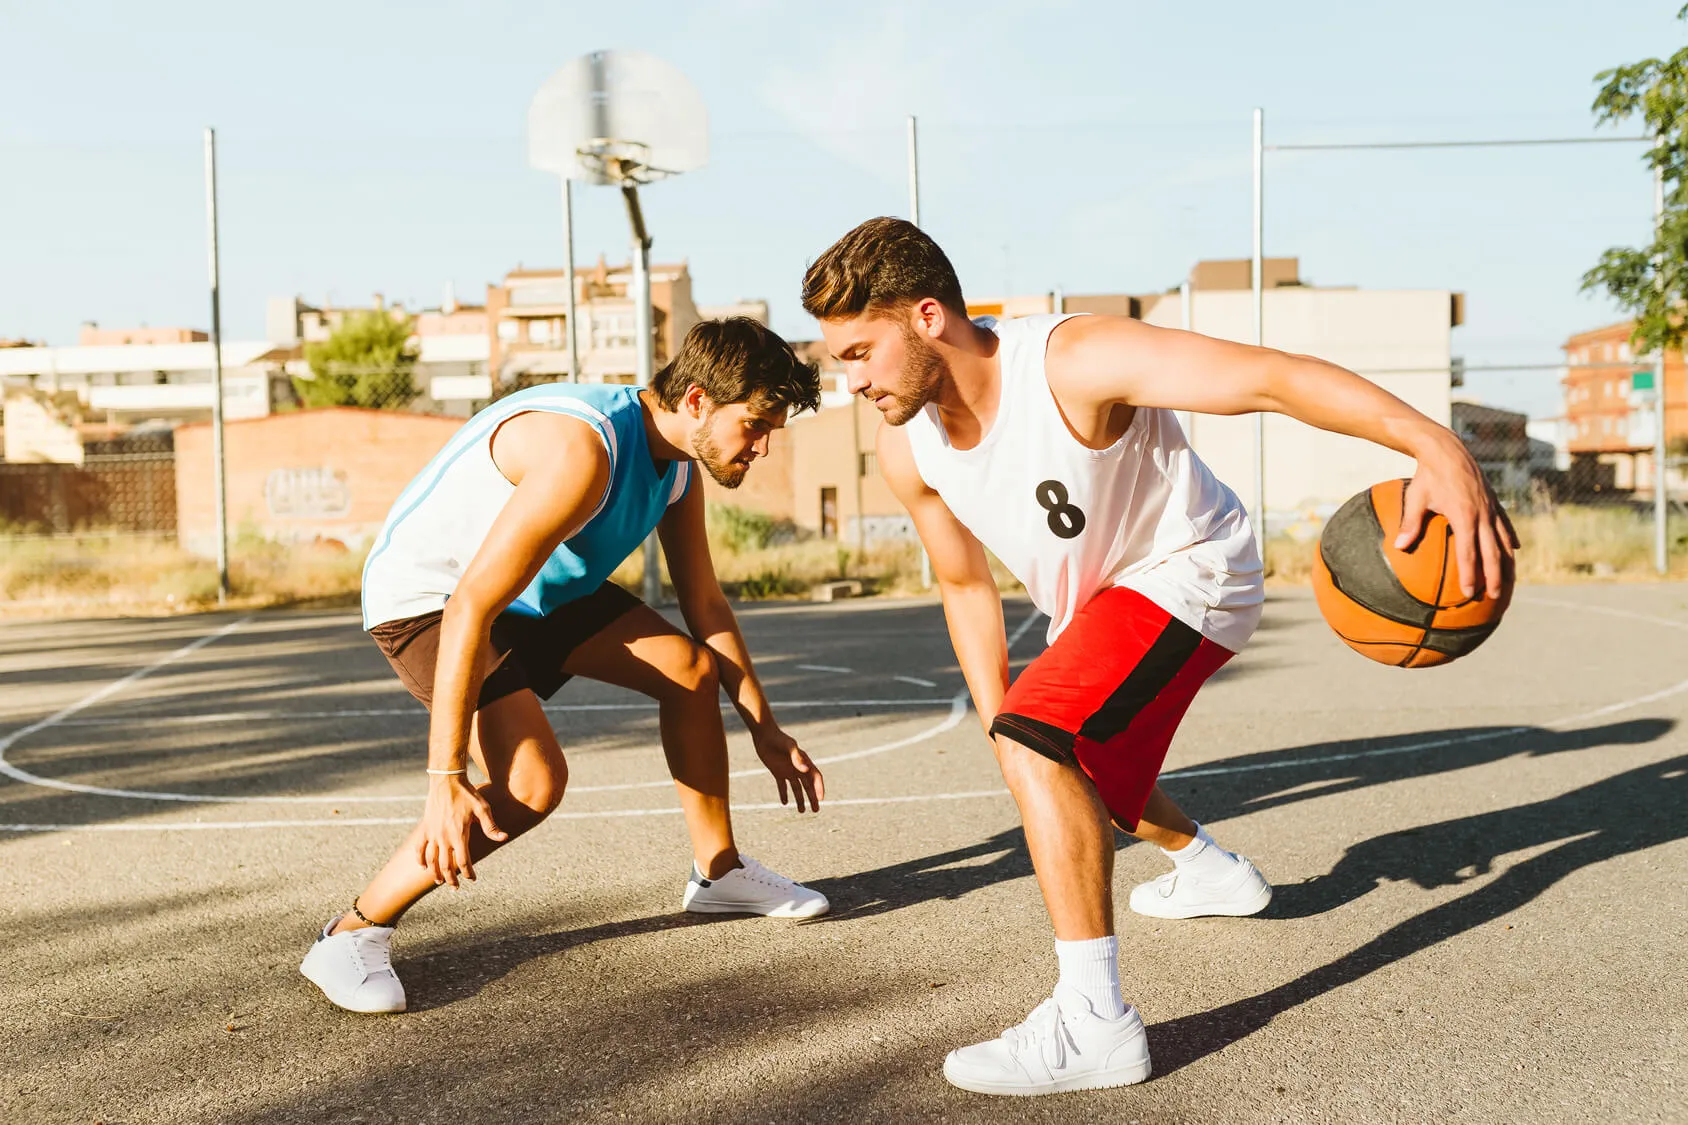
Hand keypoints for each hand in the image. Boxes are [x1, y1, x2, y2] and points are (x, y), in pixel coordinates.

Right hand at [416, 773, 506, 887]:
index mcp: (459, 834)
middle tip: (455, 888)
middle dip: (451, 879)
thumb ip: (491, 826)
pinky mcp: (425, 828)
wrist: (446, 780)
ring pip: (431, 860)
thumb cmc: (467, 793)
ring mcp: (432, 833)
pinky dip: (420, 859)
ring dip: (435, 873)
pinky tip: (423, 867)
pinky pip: (419, 848)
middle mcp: (444, 837)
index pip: (463, 861)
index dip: (468, 873)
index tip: (472, 879)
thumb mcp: (483, 808)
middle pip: (446, 865)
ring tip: (439, 882)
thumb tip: (503, 838)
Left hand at [753, 726, 824, 811]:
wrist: (765, 735)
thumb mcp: (789, 746)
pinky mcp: (777, 771)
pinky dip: (784, 793)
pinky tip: (784, 803)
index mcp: (804, 761)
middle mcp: (798, 767)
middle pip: (808, 786)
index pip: (815, 777)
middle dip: (812, 798)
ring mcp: (788, 770)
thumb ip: (797, 757)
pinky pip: (782, 785)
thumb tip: (806, 770)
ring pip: (797, 788)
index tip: (820, 799)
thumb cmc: (779, 739)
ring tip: (802, 811)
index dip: (819, 788)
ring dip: (800, 799)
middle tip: (816, 810)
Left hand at [1395, 432, 1519, 599]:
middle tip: (1493, 597)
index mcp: (1463, 516)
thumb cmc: (1427, 475)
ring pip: (1504, 542)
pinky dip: (1510, 540)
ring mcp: (1491, 508)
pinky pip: (1505, 525)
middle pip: (1492, 553)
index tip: (1468, 593)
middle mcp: (1482, 514)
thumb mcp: (1415, 498)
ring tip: (1508, 582)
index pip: (1468, 554)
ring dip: (1507, 564)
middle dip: (1494, 577)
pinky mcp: (1494, 501)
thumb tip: (1399, 547)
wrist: (1447, 449)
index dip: (1469, 575)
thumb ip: (1410, 524)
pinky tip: (1513, 552)